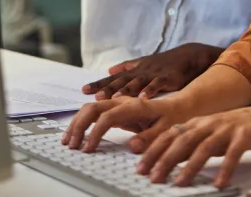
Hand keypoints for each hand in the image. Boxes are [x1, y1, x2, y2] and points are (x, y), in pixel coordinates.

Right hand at [61, 95, 184, 154]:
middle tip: (71, 144)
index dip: (95, 133)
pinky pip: (97, 112)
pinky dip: (83, 120)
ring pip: (93, 108)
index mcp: (135, 106)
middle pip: (94, 107)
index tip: (87, 149)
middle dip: (79, 125)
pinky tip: (76, 129)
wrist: (182, 105)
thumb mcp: (168, 130)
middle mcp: (125, 101)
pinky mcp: (119, 109)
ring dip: (78, 122)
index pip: (107, 117)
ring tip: (68, 139)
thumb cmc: (175, 117)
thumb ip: (150, 137)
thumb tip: (133, 146)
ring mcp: (121, 104)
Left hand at [83, 43, 222, 99]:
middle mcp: (141, 72)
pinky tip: (144, 97)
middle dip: (108, 88)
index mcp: (135, 71)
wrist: (188, 56)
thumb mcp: (144, 63)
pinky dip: (150, 90)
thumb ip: (126, 67)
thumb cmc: (164, 63)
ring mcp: (154, 74)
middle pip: (122, 80)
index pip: (113, 79)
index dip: (99, 84)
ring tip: (115, 97)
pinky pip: (158, 84)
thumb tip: (109, 70)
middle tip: (95, 96)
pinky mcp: (167, 78)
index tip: (83, 90)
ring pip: (138, 82)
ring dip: (126, 90)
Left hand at [137, 103, 250, 188]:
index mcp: (200, 122)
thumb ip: (193, 143)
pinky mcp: (245, 135)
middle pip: (183, 140)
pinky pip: (233, 153)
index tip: (141, 166)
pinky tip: (219, 183)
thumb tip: (170, 159)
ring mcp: (227, 128)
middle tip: (153, 177)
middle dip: (166, 159)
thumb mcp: (212, 133)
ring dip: (191, 166)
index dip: (155, 149)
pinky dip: (225, 169)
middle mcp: (210, 123)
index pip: (171, 134)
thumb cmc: (239, 127)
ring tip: (180, 183)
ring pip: (205, 146)